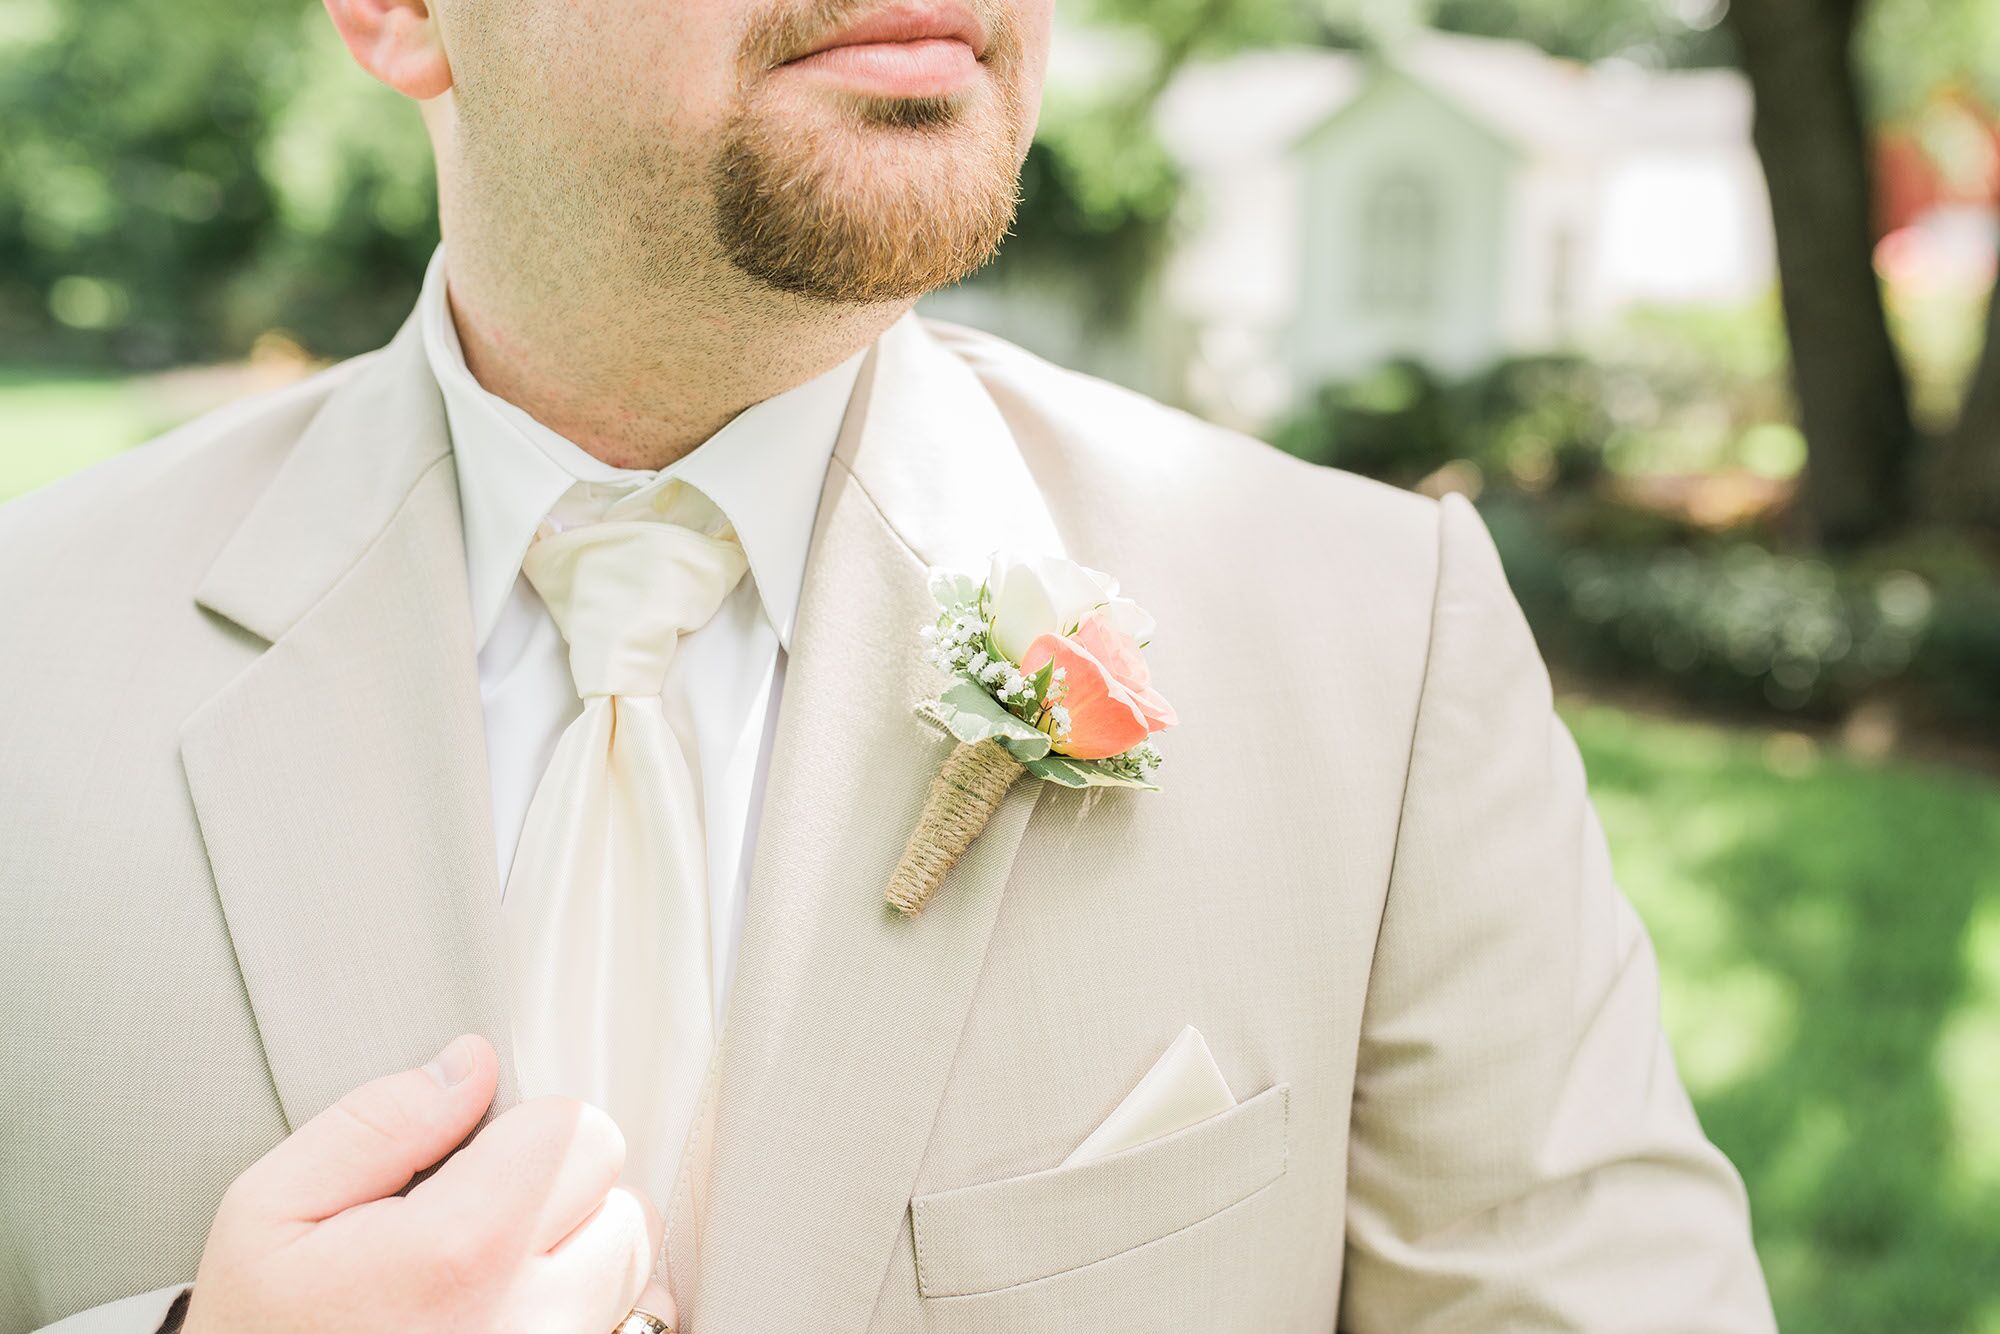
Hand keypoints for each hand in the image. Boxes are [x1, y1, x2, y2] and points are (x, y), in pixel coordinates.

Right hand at [182, 1035, 673, 1333]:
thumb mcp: (267, 1215)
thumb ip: (376, 1124)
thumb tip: (470, 1067)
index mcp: (460, 1254)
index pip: (578, 1130)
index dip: (525, 1126)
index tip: (477, 1154)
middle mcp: (529, 1319)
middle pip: (620, 1194)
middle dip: (560, 1187)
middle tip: (480, 1215)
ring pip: (628, 1264)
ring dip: (579, 1251)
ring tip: (492, 1270)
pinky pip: (623, 1324)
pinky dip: (583, 1308)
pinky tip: (512, 1308)